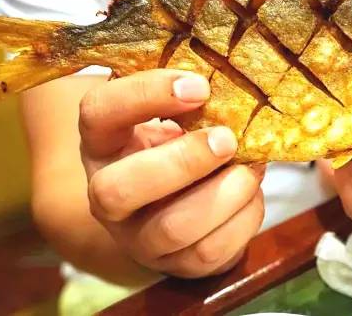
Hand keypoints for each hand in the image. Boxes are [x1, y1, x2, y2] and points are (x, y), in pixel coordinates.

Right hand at [79, 69, 264, 277]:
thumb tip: (230, 92)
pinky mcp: (175, 266)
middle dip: (183, 162)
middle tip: (227, 139)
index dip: (146, 95)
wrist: (176, 202)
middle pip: (119, 190)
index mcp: (102, 144)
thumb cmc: (175, 144)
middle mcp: (105, 197)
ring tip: (251, 168)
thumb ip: (187, 102)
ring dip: (224, 194)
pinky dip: (243, 219)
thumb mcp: (170, 116)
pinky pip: (210, 251)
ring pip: (173, 228)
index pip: (99, 113)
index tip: (199, 87)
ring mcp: (137, 239)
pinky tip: (251, 193)